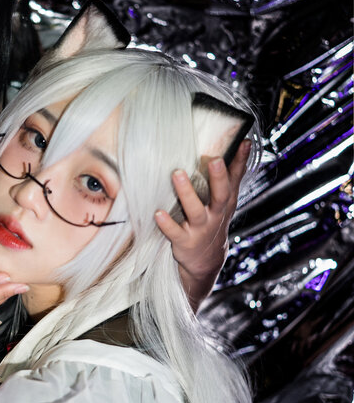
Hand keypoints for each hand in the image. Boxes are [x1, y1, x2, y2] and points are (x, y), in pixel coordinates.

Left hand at [155, 140, 250, 309]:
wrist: (206, 260)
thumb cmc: (214, 219)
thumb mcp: (226, 200)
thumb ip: (234, 173)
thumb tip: (245, 142)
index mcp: (224, 202)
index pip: (235, 179)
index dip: (240, 161)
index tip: (243, 142)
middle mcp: (215, 215)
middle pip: (220, 195)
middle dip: (218, 178)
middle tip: (215, 159)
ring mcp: (200, 229)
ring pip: (195, 211)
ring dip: (187, 193)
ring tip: (177, 174)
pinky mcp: (184, 241)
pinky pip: (174, 232)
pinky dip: (167, 223)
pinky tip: (158, 213)